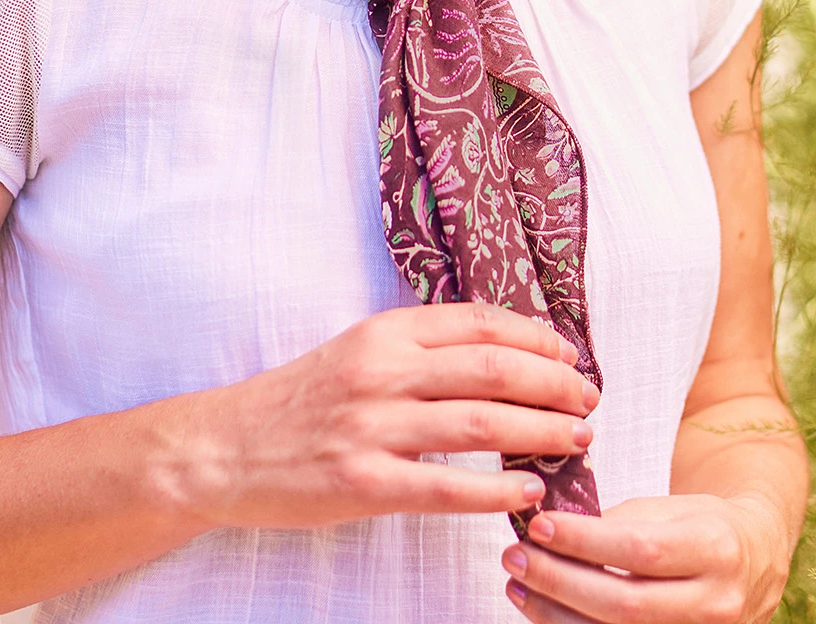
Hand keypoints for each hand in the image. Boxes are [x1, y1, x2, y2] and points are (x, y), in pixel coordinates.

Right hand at [166, 304, 597, 529]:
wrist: (226, 447)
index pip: (479, 322)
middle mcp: (382, 370)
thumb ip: (416, 350)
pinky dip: (497, 491)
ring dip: (541, 433)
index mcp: (384, 332)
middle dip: (555, 385)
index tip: (570, 356)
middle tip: (590, 401)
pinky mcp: (363, 483)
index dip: (536, 338)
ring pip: (482, 424)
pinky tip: (529, 494)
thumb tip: (498, 356)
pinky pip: (447, 488)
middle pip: (493, 369)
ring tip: (578, 442)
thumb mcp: (357, 352)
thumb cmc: (299, 401)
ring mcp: (372, 427)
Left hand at [501, 493, 792, 623]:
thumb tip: (553, 527)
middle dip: (560, 581)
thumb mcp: (670, 509)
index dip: (585, 542)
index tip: (539, 525)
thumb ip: (618, 522)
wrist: (755, 561)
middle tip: (515, 556)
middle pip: (625, 604)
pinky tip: (544, 611)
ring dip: (557, 614)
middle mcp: (713, 602)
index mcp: (713, 549)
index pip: (640, 550)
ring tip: (518, 585)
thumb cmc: (702, 526)